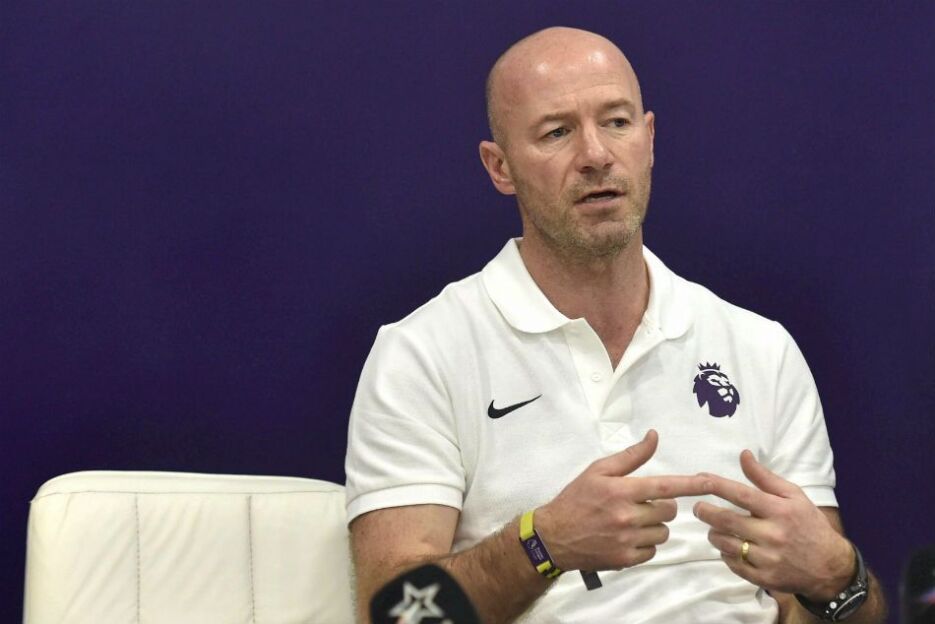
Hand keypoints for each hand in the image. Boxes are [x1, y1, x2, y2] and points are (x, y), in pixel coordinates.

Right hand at [536, 430, 708, 571]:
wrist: (553, 537)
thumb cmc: (576, 499)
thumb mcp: (598, 471)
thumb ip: (630, 456)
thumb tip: (654, 437)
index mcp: (622, 490)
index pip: (666, 486)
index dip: (692, 484)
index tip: (712, 482)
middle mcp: (627, 516)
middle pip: (668, 511)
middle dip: (660, 506)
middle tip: (640, 504)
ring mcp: (627, 540)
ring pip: (663, 532)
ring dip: (654, 526)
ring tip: (633, 522)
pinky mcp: (626, 559)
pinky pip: (653, 551)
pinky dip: (645, 544)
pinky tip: (628, 537)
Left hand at [693, 450, 854, 600]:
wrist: (831, 567)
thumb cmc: (809, 525)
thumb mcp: (793, 496)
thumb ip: (765, 477)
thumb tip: (743, 455)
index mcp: (780, 511)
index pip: (741, 495)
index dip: (717, 486)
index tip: (700, 480)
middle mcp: (773, 535)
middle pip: (727, 521)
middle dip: (706, 512)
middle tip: (699, 508)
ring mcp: (768, 559)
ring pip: (726, 544)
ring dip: (714, 534)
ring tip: (715, 528)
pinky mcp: (764, 578)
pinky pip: (734, 564)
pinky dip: (726, 554)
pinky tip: (729, 547)